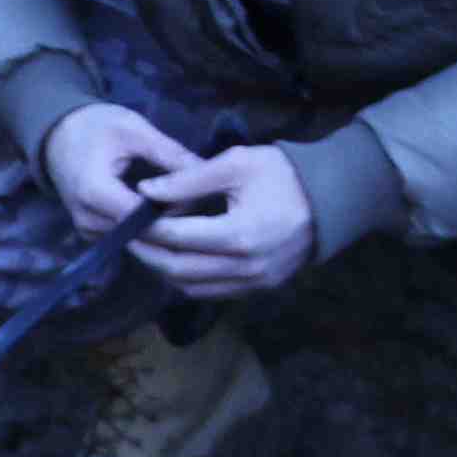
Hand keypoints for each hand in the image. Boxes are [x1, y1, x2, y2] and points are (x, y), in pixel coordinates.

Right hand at [37, 101, 202, 261]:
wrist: (57, 135)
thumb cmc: (95, 126)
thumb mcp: (135, 130)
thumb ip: (170, 153)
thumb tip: (209, 172)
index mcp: (95, 191)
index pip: (144, 216)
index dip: (176, 210)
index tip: (204, 198)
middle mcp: (88, 219)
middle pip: (141, 232)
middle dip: (172, 220)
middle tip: (204, 202)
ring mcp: (87, 230)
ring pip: (136, 238)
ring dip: (161, 226)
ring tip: (188, 206)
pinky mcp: (91, 234)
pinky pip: (126, 237)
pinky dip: (147, 227)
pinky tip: (166, 211)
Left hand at [135, 140, 315, 296]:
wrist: (331, 197)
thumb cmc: (284, 174)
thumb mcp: (236, 163)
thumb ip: (188, 180)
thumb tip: (146, 191)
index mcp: (240, 234)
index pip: (178, 237)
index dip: (147, 229)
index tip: (125, 216)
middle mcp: (246, 266)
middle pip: (178, 269)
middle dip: (147, 254)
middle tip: (125, 237)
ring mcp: (255, 282)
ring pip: (191, 287)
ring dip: (163, 270)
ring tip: (145, 248)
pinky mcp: (260, 287)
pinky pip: (211, 292)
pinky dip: (186, 280)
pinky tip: (173, 260)